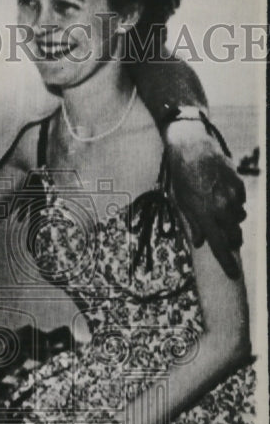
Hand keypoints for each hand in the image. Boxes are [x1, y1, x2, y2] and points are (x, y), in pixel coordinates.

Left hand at [165, 124, 245, 278]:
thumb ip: (193, 225)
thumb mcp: (182, 204)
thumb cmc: (182, 178)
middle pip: (233, 235)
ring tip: (218, 208)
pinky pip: (241, 202)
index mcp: (204, 216)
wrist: (192, 149)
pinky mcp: (239, 185)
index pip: (219, 246)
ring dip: (231, 219)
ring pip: (238, 218)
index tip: (234, 274)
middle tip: (227, 239)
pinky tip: (222, 193)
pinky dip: (234, 203)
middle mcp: (221, 208)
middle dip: (231, 240)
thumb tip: (200, 243)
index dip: (227, 263)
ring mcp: (232, 196)